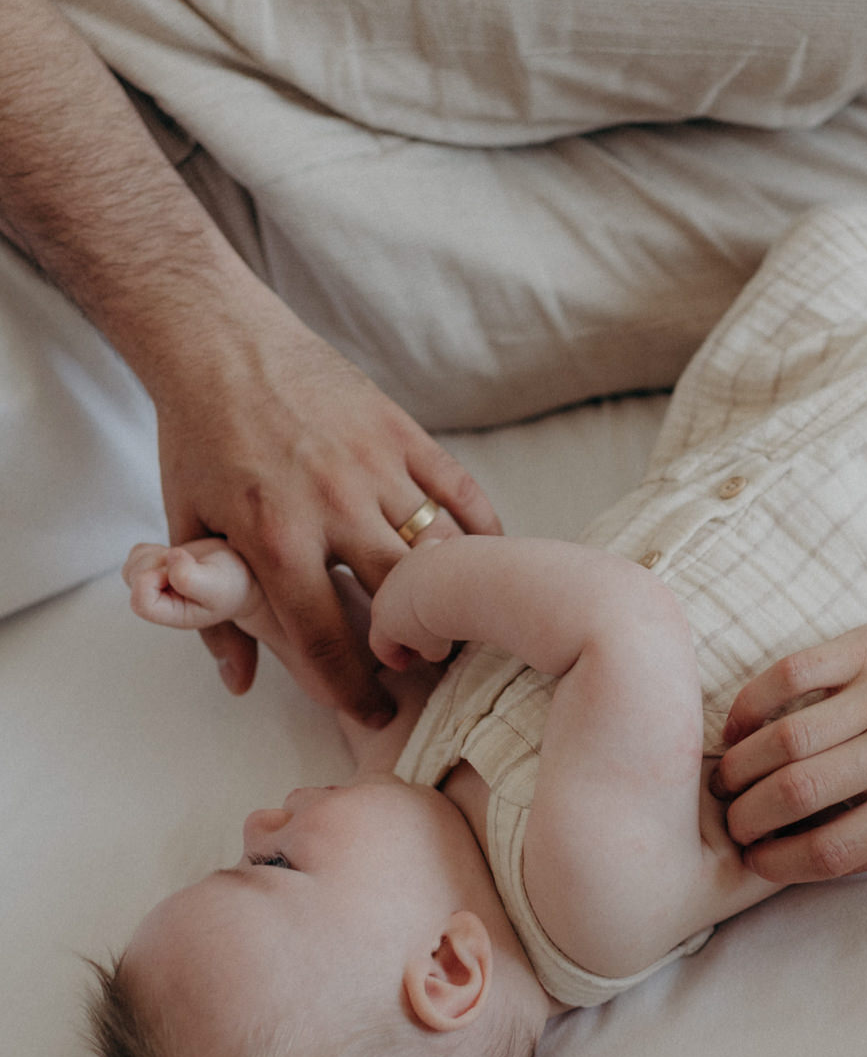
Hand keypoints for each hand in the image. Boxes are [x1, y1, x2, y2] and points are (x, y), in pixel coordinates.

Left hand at [123, 538, 260, 630]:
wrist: (241, 574)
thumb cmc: (232, 585)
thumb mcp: (217, 585)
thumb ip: (190, 579)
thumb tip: (168, 557)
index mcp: (172, 614)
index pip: (140, 603)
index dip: (152, 580)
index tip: (179, 568)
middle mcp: (158, 603)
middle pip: (133, 579)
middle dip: (156, 562)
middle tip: (186, 560)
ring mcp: (153, 586)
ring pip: (132, 565)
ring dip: (155, 555)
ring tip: (183, 559)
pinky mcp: (153, 567)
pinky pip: (138, 552)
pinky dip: (154, 548)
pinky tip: (176, 556)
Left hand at [151, 294, 498, 721]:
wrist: (221, 342)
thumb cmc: (199, 437)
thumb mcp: (187, 527)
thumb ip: (212, 612)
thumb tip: (240, 683)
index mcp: (276, 539)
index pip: (329, 640)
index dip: (356, 690)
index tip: (375, 715)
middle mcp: (334, 506)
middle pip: (405, 600)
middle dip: (423, 649)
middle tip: (430, 673)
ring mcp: (375, 466)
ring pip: (442, 550)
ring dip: (459, 594)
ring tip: (465, 625)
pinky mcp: (402, 433)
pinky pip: (460, 492)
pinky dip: (482, 531)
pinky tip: (488, 561)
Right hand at [713, 602, 866, 883]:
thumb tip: (807, 863)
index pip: (833, 848)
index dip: (778, 862)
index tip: (753, 859)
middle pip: (798, 793)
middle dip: (747, 815)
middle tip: (732, 818)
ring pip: (786, 738)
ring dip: (740, 765)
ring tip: (728, 778)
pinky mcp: (864, 648)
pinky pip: (790, 674)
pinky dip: (750, 705)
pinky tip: (738, 727)